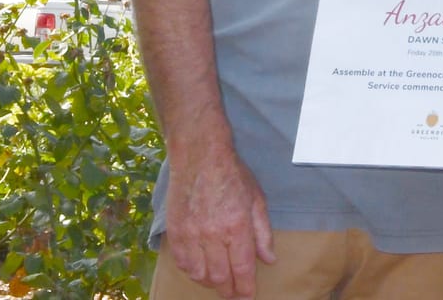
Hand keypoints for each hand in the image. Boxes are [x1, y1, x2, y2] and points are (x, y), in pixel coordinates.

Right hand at [161, 150, 274, 297]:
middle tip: (234, 294)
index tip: (248, 297)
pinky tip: (200, 270)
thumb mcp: (257, 199)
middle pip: (220, 276)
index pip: (242, 268)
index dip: (245, 288)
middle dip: (229, 290)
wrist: (200, 156)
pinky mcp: (175, 232)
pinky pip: (182, 263)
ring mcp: (190, 234)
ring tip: (220, 282)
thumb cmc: (233, 175)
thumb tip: (268, 259)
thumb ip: (262, 232)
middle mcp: (212, 234)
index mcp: (237, 226)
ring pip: (199, 274)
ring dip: (210, 283)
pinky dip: (192, 272)